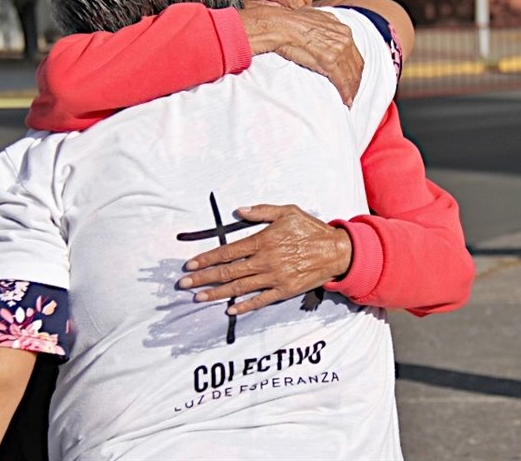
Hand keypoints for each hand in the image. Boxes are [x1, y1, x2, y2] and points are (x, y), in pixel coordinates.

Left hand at [178, 204, 351, 315]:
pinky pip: (260, 300)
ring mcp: (274, 277)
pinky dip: (244, 306)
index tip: (189, 264)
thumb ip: (261, 211)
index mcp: (263, 240)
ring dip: (216, 293)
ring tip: (197, 297)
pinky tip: (229, 309)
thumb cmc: (311, 229)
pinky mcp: (284, 290)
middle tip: (183, 283)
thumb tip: (238, 211)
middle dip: (203, 278)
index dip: (206, 258)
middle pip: (228, 271)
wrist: (337, 251)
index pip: (227, 251)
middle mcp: (265, 260)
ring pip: (239, 287)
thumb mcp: (287, 211)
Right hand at [238, 6, 362, 106]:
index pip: (354, 53)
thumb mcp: (313, 17)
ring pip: (351, 75)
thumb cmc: (291, 22)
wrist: (282, 25)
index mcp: (341, 29)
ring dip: (352, 89)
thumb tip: (319, 28)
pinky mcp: (330, 62)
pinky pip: (342, 81)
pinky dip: (346, 93)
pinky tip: (346, 101)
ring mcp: (338, 50)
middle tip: (353, 92)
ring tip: (349, 100)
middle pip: (356, 65)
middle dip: (356, 80)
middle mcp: (344, 39)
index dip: (354, 67)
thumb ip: (322, 25)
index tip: (352, 76)